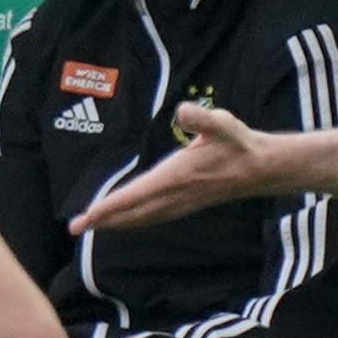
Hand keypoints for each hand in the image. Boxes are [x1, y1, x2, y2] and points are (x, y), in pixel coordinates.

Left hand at [71, 105, 298, 232]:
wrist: (261, 169)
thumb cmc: (239, 144)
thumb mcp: (224, 124)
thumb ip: (203, 117)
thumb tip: (183, 110)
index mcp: (177, 177)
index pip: (135, 196)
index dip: (109, 207)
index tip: (86, 217)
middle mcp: (175, 195)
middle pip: (132, 213)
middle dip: (103, 221)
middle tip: (75, 227)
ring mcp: (181, 204)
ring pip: (142, 218)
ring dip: (117, 223)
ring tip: (92, 226)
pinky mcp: (185, 205)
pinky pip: (153, 217)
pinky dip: (134, 221)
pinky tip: (126, 221)